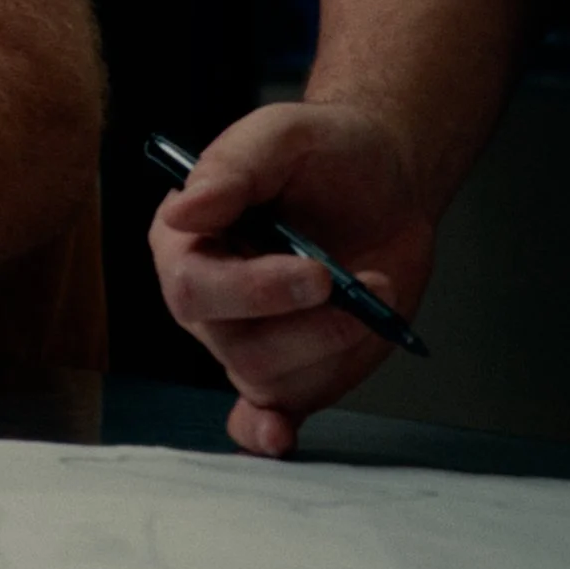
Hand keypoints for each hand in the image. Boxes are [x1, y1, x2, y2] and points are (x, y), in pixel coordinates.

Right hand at [149, 101, 435, 456]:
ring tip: (375, 290)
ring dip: (333, 344)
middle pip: (232, 342)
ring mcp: (247, 339)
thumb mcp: (283, 133)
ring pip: (270, 375)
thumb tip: (184, 209)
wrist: (386, 183)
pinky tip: (278, 435)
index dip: (254, 290)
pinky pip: (268, 413)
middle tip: (348, 284)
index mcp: (184, 239)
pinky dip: (265, 431)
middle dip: (302, 324)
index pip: (192, 285)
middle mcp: (206, 299)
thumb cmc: (327, 152)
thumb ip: (232, 166)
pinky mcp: (292, 370)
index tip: (316, 272)